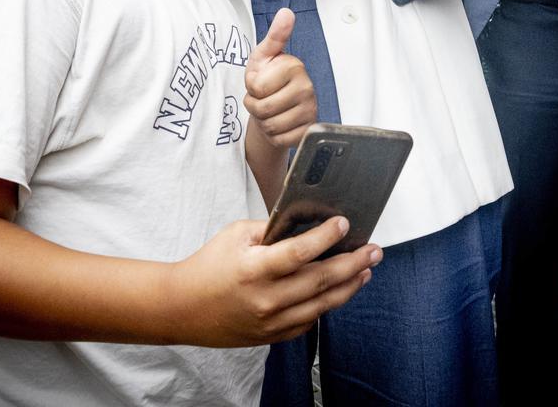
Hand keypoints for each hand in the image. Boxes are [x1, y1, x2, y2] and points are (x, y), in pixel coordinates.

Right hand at [170, 216, 382, 346]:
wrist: (184, 308)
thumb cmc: (209, 265)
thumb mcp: (236, 235)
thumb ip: (271, 229)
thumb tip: (305, 222)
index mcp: (254, 269)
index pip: (299, 253)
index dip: (325, 238)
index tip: (344, 224)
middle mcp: (266, 299)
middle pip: (320, 281)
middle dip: (352, 263)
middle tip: (373, 250)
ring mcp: (272, 321)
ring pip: (322, 304)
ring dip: (349, 286)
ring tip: (366, 269)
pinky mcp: (273, 336)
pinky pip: (310, 320)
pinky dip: (327, 304)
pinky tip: (339, 289)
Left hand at [244, 8, 315, 149]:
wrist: (276, 105)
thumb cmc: (267, 78)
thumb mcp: (264, 55)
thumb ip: (275, 35)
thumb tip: (286, 13)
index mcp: (295, 67)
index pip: (257, 87)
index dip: (250, 87)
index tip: (259, 82)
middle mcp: (307, 88)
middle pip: (262, 108)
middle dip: (255, 106)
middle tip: (263, 98)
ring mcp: (310, 111)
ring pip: (270, 126)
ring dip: (263, 121)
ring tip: (270, 110)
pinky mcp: (308, 131)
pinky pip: (280, 140)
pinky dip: (274, 135)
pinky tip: (279, 123)